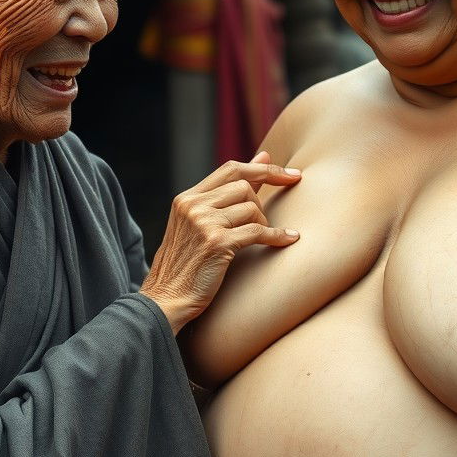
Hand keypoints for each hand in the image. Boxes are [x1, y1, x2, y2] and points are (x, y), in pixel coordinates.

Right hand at [141, 152, 301, 332]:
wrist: (166, 300)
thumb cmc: (186, 265)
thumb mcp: (198, 224)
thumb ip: (227, 195)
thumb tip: (263, 157)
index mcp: (187, 198)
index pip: (231, 169)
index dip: (264, 168)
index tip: (290, 174)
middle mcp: (193, 205)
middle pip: (244, 186)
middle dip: (261, 203)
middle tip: (263, 223)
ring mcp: (203, 223)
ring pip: (251, 208)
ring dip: (263, 223)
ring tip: (258, 239)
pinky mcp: (216, 243)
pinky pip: (258, 231)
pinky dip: (276, 236)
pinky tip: (287, 240)